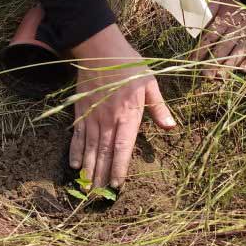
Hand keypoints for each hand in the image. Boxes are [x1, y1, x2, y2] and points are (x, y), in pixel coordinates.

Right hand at [69, 24, 175, 189]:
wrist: (99, 48)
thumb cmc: (129, 65)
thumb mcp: (150, 83)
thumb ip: (159, 108)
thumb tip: (172, 127)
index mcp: (128, 115)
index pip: (122, 148)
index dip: (118, 168)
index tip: (116, 185)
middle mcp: (108, 119)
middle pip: (103, 153)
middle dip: (101, 175)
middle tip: (98, 196)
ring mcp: (92, 116)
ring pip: (88, 148)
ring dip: (88, 169)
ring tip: (86, 187)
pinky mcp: (80, 111)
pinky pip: (76, 135)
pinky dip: (74, 151)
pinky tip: (74, 165)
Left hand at [191, 0, 245, 77]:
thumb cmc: (231, 8)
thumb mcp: (218, 4)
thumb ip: (207, 14)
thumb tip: (195, 26)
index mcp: (226, 14)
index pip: (211, 35)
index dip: (201, 49)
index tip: (192, 62)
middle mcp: (241, 22)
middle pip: (225, 44)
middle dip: (215, 61)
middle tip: (207, 74)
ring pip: (241, 49)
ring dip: (230, 63)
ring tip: (221, 74)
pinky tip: (242, 69)